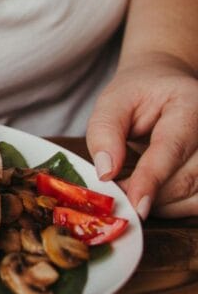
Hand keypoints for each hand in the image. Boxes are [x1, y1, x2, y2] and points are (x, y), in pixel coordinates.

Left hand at [86, 52, 197, 218]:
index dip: (152, 179)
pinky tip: (150, 195)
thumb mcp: (114, 101)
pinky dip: (171, 207)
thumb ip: (105, 131)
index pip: (173, 148)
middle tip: (115, 196)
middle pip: (186, 179)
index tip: (135, 204)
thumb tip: (105, 172)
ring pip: (195, 197)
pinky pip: (197, 203)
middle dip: (148, 194)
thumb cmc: (140, 93)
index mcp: (190, 104)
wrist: (166, 87)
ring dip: (159, 204)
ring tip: (130, 191)